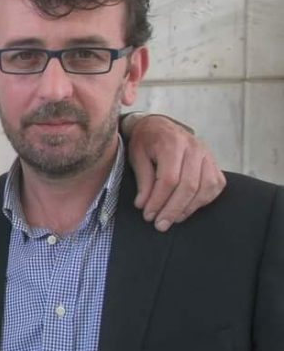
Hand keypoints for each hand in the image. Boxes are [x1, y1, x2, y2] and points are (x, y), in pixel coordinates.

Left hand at [126, 114, 225, 231]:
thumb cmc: (146, 142)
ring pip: (204, 188)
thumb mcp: (137, 156)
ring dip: (187, 208)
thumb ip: (143, 180)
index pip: (169, 179)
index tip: (148, 215)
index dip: (159, 200)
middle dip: (173, 209)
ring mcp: (207, 155)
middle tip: (160, 224)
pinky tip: (186, 209)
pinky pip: (214, 186)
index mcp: (172, 143)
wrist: (160, 126)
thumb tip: (143, 205)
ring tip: (171, 219)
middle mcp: (194, 147)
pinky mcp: (214, 163)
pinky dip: (202, 201)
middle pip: (188, 186)